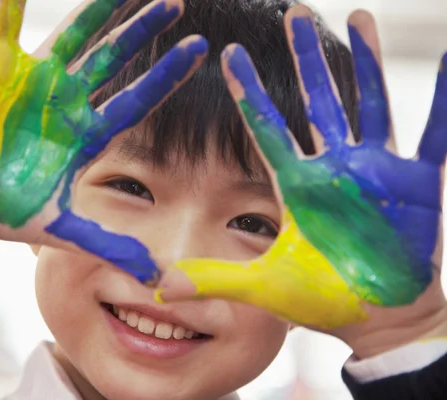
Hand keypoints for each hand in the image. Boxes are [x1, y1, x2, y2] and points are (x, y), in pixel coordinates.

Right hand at [0, 0, 205, 281]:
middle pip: (114, 58)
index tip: (200, 50)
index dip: (167, 75)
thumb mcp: (59, 230)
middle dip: (143, 30)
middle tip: (176, 3)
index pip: (136, 99)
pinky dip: (12, 3)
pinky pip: (5, 25)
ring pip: (74, 35)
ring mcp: (34, 81)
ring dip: (99, 8)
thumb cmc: (1, 210)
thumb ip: (107, 244)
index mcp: (85, 134)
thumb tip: (155, 276)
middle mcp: (67, 101)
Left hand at [156, 5, 446, 356]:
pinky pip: (435, 133)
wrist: (376, 317)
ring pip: (368, 103)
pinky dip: (445, 98)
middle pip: (318, 100)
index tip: (227, 55)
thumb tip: (158, 288)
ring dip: (366, 61)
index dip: (248, 91)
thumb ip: (213, 280)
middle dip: (307, 57)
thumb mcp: (262, 286)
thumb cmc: (321, 300)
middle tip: (296, 12)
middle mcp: (334, 168)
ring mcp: (376, 171)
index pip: (266, 128)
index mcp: (297, 186)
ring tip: (360, 15)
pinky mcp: (417, 183)